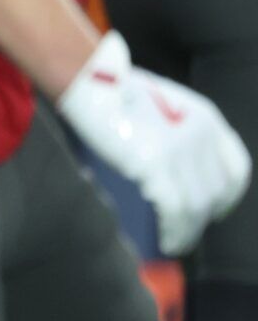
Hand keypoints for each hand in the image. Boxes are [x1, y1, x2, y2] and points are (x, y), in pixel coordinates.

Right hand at [58, 31, 251, 254]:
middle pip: (216, 190)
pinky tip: (168, 241)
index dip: (228, 194)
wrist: (84, 77)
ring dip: (190, 231)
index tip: (216, 209)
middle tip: (186, 230)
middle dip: (204, 217)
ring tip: (176, 243)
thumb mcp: (158, 105)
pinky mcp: (157, 162)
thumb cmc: (109, 91)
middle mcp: (201, 133)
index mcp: (205, 116)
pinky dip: (175, 231)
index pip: (235, 167)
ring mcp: (180, 148)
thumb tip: (173, 177)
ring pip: (198, 206)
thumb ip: (174, 134)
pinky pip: (177, 210)